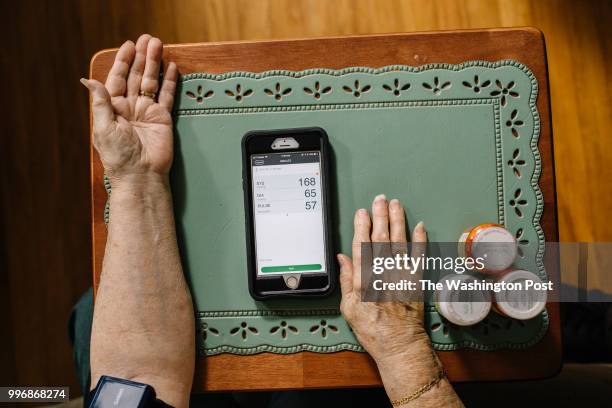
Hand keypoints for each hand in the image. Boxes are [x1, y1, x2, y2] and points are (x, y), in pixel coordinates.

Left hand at [81, 34, 177, 183]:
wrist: (140, 175)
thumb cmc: (118, 156)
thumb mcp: (103, 127)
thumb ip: (101, 102)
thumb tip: (89, 80)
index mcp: (114, 108)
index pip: (118, 79)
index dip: (123, 62)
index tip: (129, 46)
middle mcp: (130, 107)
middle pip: (136, 77)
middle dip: (141, 57)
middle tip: (148, 39)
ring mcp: (147, 112)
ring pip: (152, 82)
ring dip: (155, 64)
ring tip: (159, 46)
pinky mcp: (163, 118)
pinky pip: (167, 96)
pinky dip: (170, 82)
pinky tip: (171, 68)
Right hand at [337, 194, 429, 364]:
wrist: (399, 344)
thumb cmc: (372, 329)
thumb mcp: (348, 307)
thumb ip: (347, 280)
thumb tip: (343, 259)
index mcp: (364, 279)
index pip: (362, 245)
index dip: (362, 226)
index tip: (363, 212)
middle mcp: (383, 273)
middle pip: (381, 239)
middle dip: (380, 217)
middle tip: (380, 199)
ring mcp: (401, 275)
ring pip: (399, 242)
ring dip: (398, 221)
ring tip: (396, 205)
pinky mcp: (416, 280)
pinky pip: (419, 256)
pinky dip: (420, 240)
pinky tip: (419, 226)